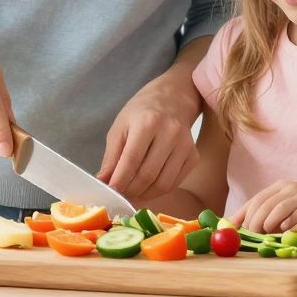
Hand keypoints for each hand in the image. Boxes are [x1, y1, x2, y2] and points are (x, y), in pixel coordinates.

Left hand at [100, 71, 199, 198]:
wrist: (173, 99)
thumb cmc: (141, 113)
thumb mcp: (120, 128)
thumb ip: (111, 157)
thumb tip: (102, 183)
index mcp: (148, 122)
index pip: (132, 159)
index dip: (120, 181)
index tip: (110, 193)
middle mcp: (170, 133)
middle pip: (148, 174)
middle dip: (130, 191)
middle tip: (119, 197)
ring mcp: (185, 145)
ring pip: (163, 183)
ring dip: (144, 195)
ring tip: (132, 194)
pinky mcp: (193, 156)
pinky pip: (175, 183)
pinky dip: (159, 191)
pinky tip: (147, 188)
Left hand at [237, 181, 296, 233]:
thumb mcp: (287, 208)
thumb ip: (270, 214)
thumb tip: (244, 227)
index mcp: (279, 187)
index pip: (256, 199)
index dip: (243, 213)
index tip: (234, 227)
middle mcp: (288, 188)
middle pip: (264, 204)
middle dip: (254, 221)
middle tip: (251, 235)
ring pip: (278, 208)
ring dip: (268, 223)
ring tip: (265, 234)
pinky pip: (296, 214)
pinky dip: (287, 223)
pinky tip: (283, 230)